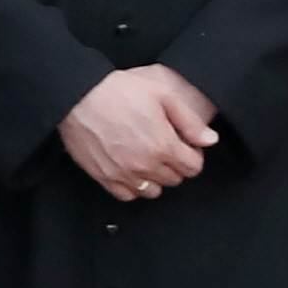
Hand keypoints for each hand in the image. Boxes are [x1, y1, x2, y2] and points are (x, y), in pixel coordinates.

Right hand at [59, 62, 219, 202]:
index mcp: (163, 146)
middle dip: (175, 165)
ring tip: (147, 157)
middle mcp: (145, 165)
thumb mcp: (162, 95)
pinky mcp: (104, 177)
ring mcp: (124, 174)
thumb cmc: (118, 91)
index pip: (193, 167)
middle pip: (175, 179)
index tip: (184, 144)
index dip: (193, 154)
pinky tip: (131, 169)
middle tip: (164, 147)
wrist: (78, 96)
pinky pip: (128, 195)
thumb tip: (210, 140)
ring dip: (156, 177)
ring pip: (154, 191)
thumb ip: (189, 121)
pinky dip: (134, 187)